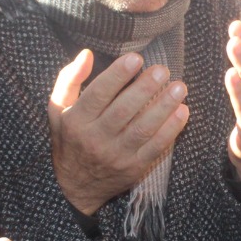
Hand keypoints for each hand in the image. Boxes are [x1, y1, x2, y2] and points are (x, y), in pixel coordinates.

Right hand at [48, 50, 188, 214]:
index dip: (117, 75)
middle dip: (145, 88)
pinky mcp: (134, 167)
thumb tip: (87, 53)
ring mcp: (116, 155)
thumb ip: (70, 79)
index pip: (98, 94)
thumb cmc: (69, 138)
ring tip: (179, 87)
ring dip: (163, 107)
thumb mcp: (58, 109)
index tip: (136, 58)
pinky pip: (155, 147)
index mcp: (77, 120)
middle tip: (163, 70)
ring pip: (142, 129)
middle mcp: (95, 139)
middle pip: (123, 110)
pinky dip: (171, 130)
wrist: (74, 187)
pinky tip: (183, 111)